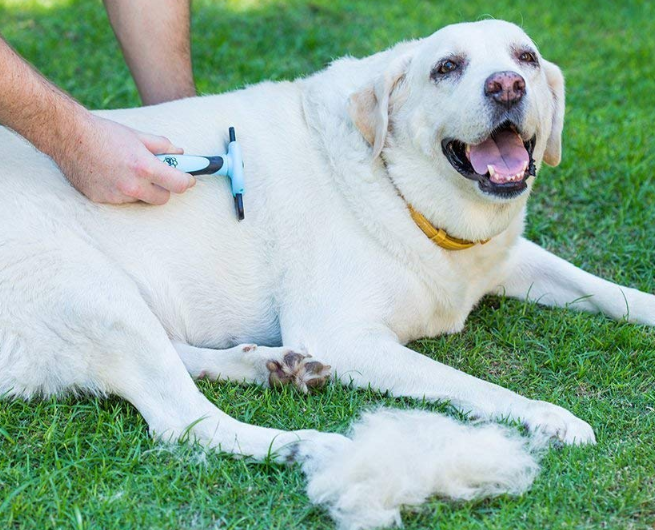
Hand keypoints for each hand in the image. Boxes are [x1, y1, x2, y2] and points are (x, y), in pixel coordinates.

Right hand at [57, 114, 194, 204]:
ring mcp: (116, 195)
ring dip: (141, 189)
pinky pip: (121, 199)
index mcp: (144, 167)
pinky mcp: (102, 200)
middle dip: (164, 188)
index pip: (178, 185)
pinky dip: (122, 190)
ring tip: (127, 170)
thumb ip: (163, 146)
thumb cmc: (105, 133)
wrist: (69, 136)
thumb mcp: (139, 136)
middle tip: (157, 175)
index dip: (187, 182)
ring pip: (141, 199)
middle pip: (163, 198)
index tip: (189, 179)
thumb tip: (180, 153)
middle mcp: (132, 185)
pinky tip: (112, 175)